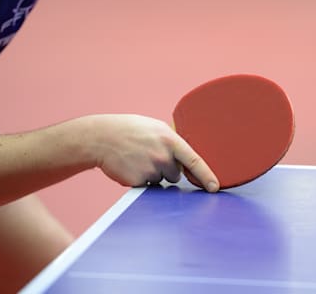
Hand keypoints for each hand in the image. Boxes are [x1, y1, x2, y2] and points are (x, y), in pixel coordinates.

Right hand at [89, 114, 219, 191]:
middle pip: (176, 174)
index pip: (195, 161)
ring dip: (153, 174)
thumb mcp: (155, 128)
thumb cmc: (129, 131)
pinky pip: (147, 186)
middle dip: (166, 168)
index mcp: (170, 140)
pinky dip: (141, 180)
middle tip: (149, 155)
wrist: (101, 138)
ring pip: (161, 181)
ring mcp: (150, 169)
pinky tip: (130, 166)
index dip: (207, 176)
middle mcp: (162, 156)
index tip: (215, 188)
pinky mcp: (138, 181)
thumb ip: (173, 141)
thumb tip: (189, 158)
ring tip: (137, 159)